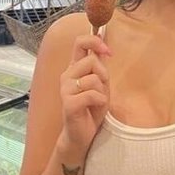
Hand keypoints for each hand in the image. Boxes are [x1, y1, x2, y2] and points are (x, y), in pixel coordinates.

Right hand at [59, 34, 110, 151]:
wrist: (82, 134)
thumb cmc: (92, 108)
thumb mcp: (101, 84)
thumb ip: (100, 66)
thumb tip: (103, 45)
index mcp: (74, 68)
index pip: (80, 43)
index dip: (95, 41)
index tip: (108, 51)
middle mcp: (67, 76)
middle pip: (91, 60)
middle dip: (104, 75)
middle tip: (102, 89)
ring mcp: (66, 89)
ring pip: (93, 79)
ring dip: (102, 91)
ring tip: (97, 101)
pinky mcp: (68, 103)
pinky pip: (91, 94)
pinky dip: (100, 101)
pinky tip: (95, 107)